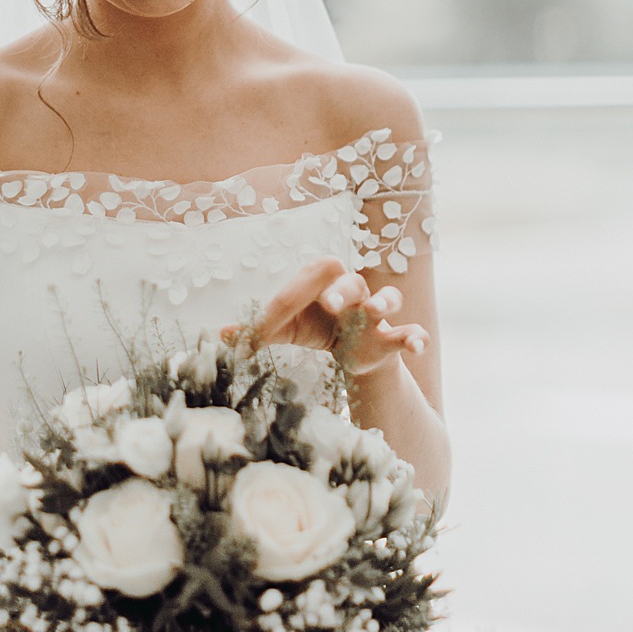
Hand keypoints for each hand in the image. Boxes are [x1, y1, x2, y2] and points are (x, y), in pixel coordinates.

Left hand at [222, 255, 428, 377]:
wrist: (353, 352)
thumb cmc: (316, 328)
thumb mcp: (285, 330)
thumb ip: (255, 332)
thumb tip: (216, 337)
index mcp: (321, 283)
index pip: (304, 284)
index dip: (283, 305)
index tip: (258, 333)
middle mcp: (352, 291)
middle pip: (351, 280)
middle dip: (342, 290)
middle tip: (330, 303)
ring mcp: (375, 313)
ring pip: (386, 298)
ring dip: (383, 302)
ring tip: (377, 311)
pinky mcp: (392, 337)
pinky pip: (410, 331)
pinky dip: (415, 336)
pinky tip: (416, 345)